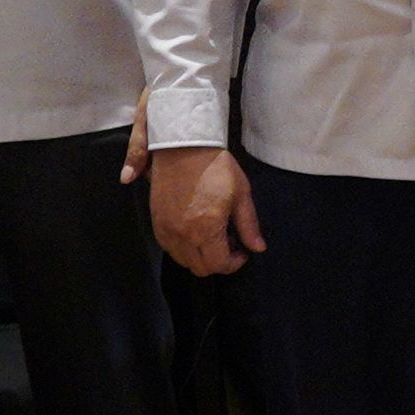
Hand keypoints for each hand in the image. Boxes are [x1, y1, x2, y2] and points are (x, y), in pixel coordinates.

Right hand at [148, 143, 262, 277]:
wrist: (183, 147)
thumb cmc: (215, 167)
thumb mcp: (241, 194)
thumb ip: (249, 225)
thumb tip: (258, 248)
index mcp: (206, 228)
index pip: (218, 265)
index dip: (234, 263)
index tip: (242, 250)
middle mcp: (183, 234)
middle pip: (200, 268)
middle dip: (217, 262)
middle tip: (228, 242)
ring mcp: (166, 229)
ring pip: (183, 261)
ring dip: (199, 256)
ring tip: (211, 235)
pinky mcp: (156, 222)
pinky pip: (169, 248)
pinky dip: (183, 248)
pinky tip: (194, 230)